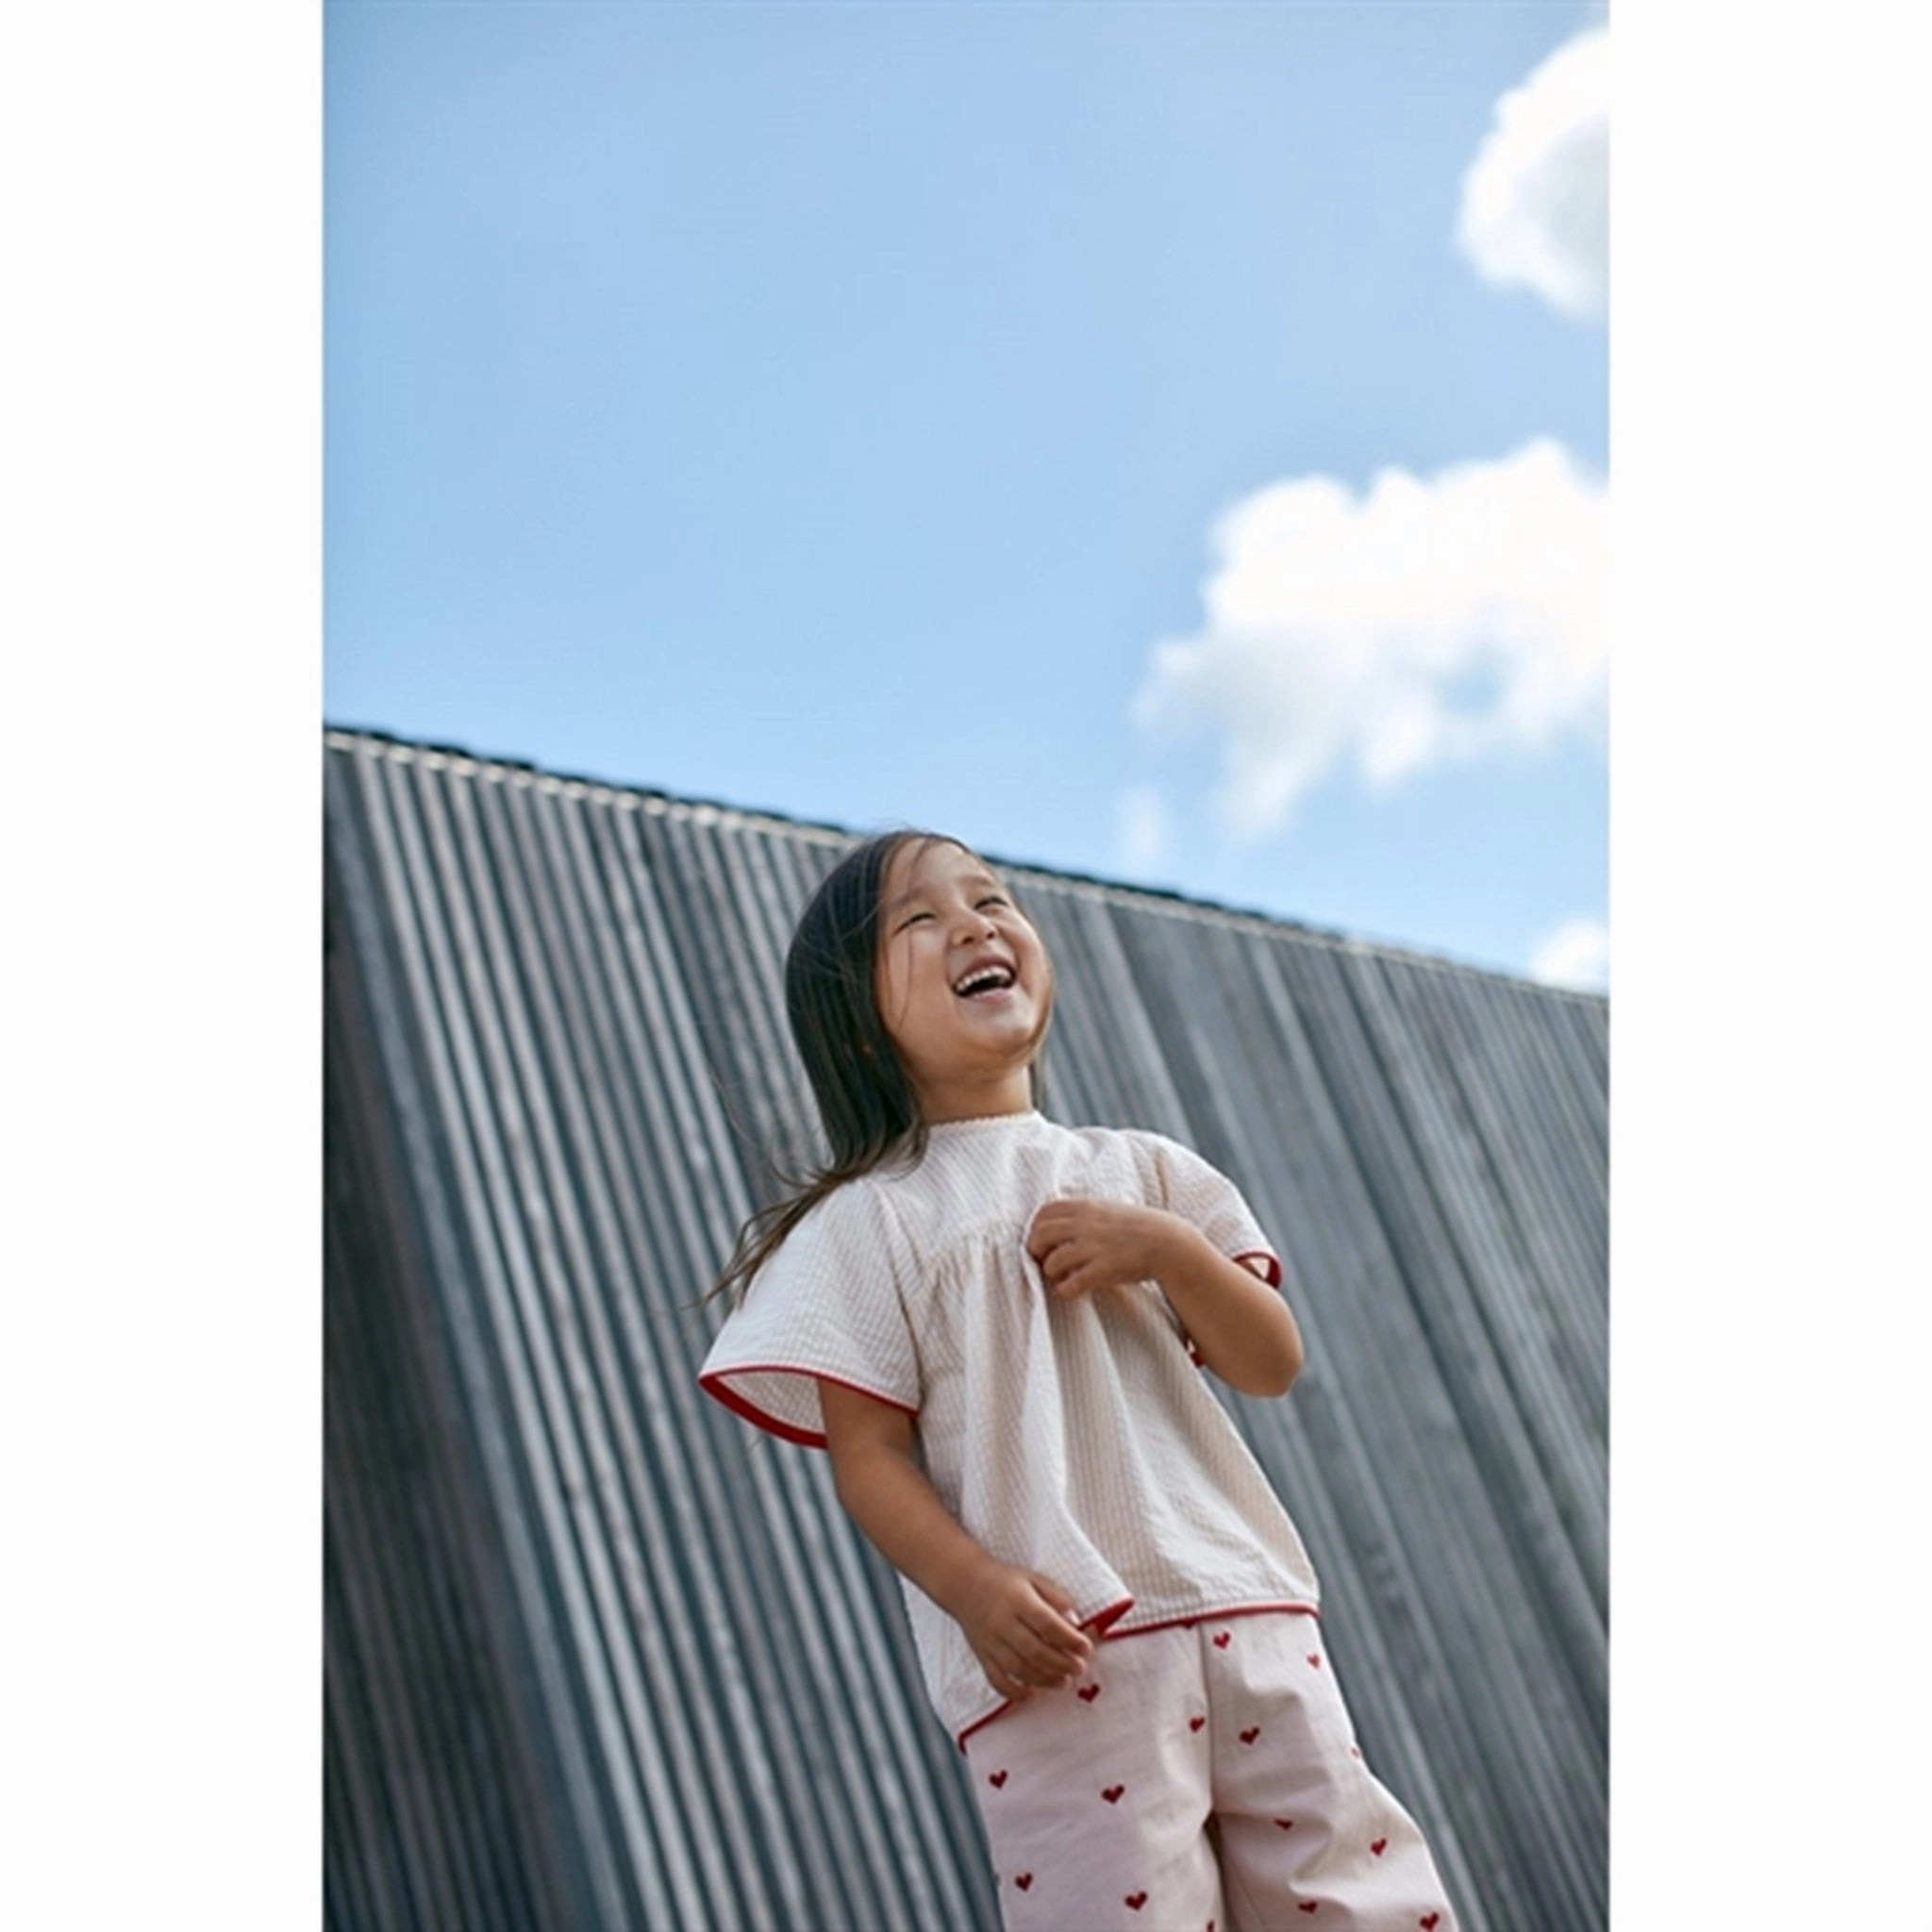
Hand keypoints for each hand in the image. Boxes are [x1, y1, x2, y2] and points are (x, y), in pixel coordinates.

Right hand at [949, 1560, 1094, 1701]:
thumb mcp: (1033, 1579)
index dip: (1069, 1638)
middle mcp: (1003, 1623)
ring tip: (1064, 1682)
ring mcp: (991, 1642)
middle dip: (1061, 1663)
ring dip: (1044, 1679)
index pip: (1046, 1623)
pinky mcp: (982, 1655)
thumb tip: (1076, 1621)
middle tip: (1080, 1668)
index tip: (1086, 1648)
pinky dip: (1013, 1691)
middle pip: (1034, 1649)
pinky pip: (996, 1679)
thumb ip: (1056, 1597)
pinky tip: (1031, 1695)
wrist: (964, 1584)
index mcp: (1018, 1600)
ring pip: (1018, 1668)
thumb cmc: (1005, 1581)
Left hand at [1026, 1197, 1190, 1300]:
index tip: (1040, 1240)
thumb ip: (1085, 1213)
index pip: (1044, 1211)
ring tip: (1059, 1277)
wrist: (1170, 1244)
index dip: (1035, 1227)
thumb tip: (1059, 1223)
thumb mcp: (1110, 1209)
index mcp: (1087, 1207)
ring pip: (1052, 1262)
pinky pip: (1070, 1285)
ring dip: (1050, 1272)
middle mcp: (1086, 1224)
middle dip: (1035, 1250)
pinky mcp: (1104, 1270)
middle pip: (1040, 1235)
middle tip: (1042, 1261)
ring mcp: (1095, 1247)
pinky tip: (1071, 1290)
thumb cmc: (1139, 1227)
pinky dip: (1065, 1290)